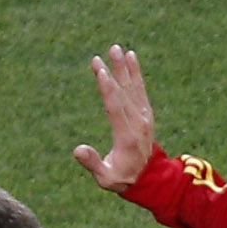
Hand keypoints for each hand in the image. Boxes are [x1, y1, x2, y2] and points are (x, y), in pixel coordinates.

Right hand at [72, 44, 156, 190]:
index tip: (101, 71)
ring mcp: (144, 118)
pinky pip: (141, 90)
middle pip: (123, 94)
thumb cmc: (121, 178)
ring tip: (116, 48)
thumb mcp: (105, 178)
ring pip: (133, 88)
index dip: (108, 89)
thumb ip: (93, 163)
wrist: (149, 179)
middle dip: (113, 73)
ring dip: (124, 67)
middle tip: (104, 55)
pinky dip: (136, 73)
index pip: (115, 108)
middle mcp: (138, 124)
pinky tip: (131, 58)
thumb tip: (77, 149)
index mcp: (127, 138)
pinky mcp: (146, 113)